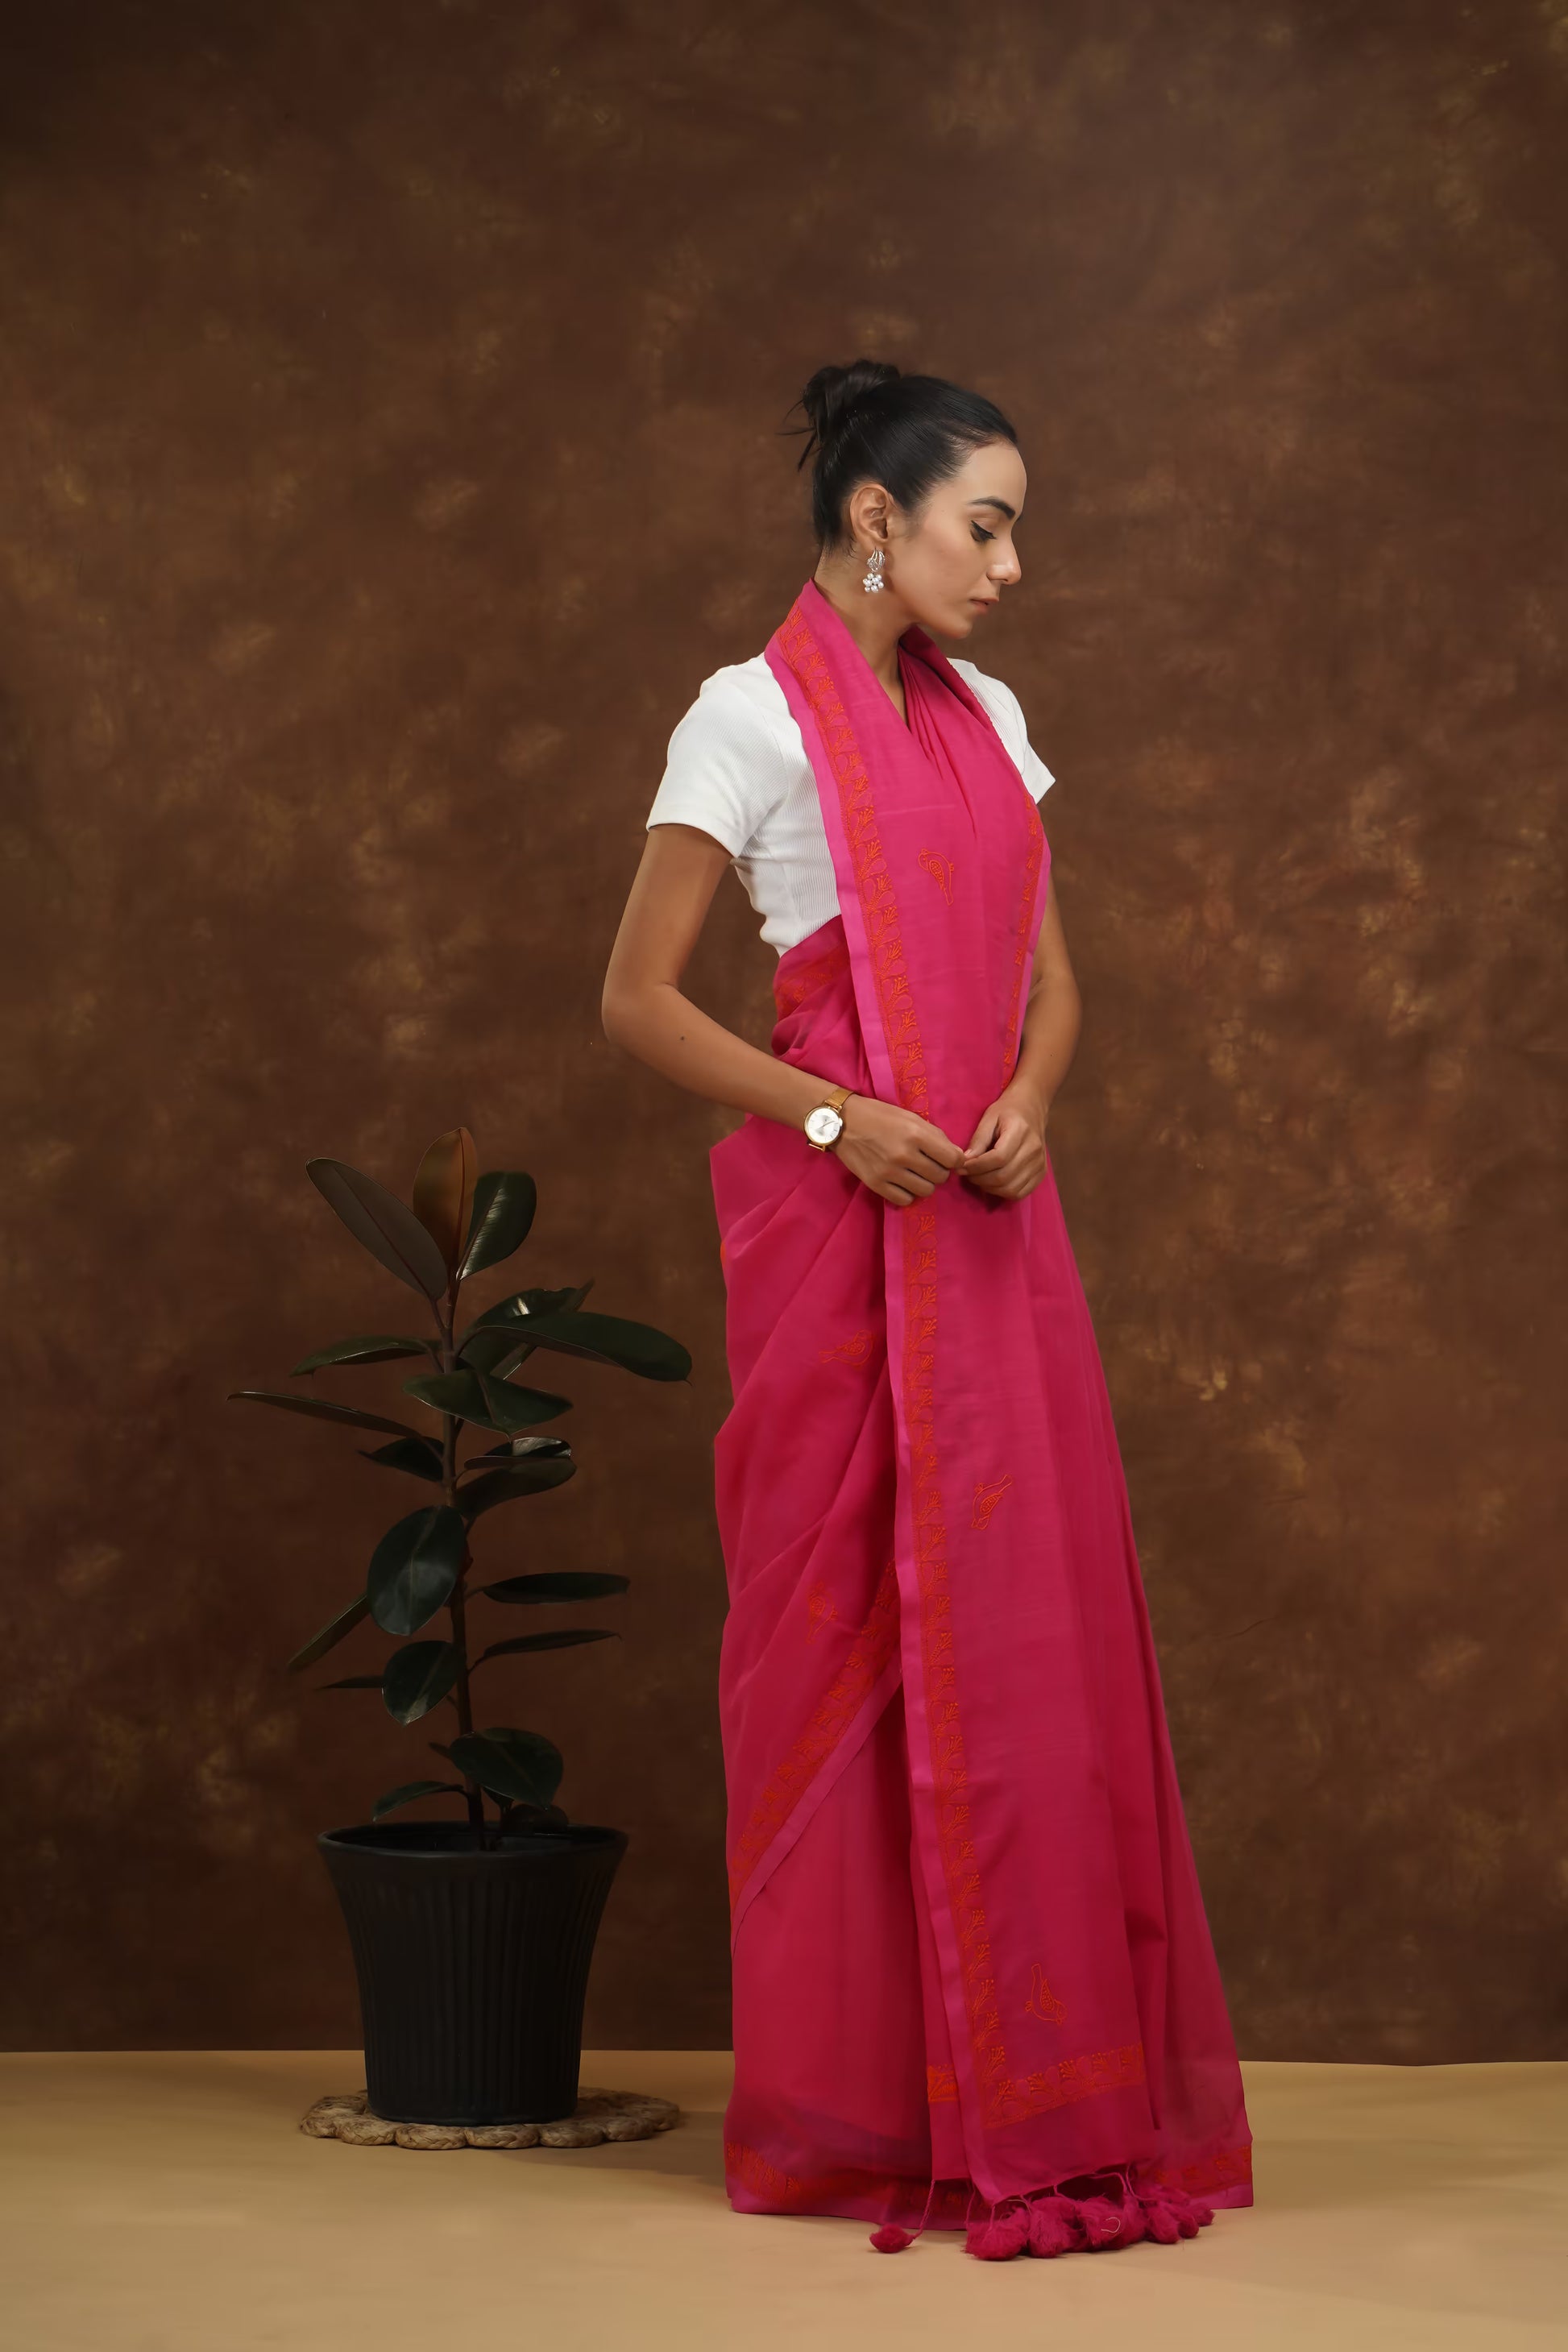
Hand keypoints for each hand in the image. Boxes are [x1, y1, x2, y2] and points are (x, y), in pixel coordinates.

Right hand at [831, 1093, 966, 1206]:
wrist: (843, 1122)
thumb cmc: (880, 1116)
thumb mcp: (910, 1117)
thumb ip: (935, 1136)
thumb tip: (957, 1156)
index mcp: (916, 1134)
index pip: (952, 1159)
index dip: (955, 1160)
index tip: (949, 1158)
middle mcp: (904, 1155)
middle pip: (941, 1177)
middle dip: (939, 1170)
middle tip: (928, 1163)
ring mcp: (889, 1172)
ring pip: (926, 1191)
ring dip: (925, 1183)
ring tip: (915, 1173)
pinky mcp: (876, 1184)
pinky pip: (905, 1200)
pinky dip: (908, 1193)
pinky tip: (903, 1182)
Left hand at [957, 1082, 1048, 1200]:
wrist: (1031, 1109)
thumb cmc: (1007, 1111)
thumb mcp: (989, 1118)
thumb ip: (978, 1140)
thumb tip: (964, 1162)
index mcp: (1020, 1131)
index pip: (998, 1158)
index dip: (976, 1167)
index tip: (961, 1167)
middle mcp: (1033, 1149)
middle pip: (1004, 1176)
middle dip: (979, 1179)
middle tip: (967, 1174)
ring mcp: (1040, 1163)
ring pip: (1011, 1189)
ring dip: (989, 1188)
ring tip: (978, 1178)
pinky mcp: (1041, 1173)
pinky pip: (1020, 1193)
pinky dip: (1003, 1192)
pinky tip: (993, 1183)